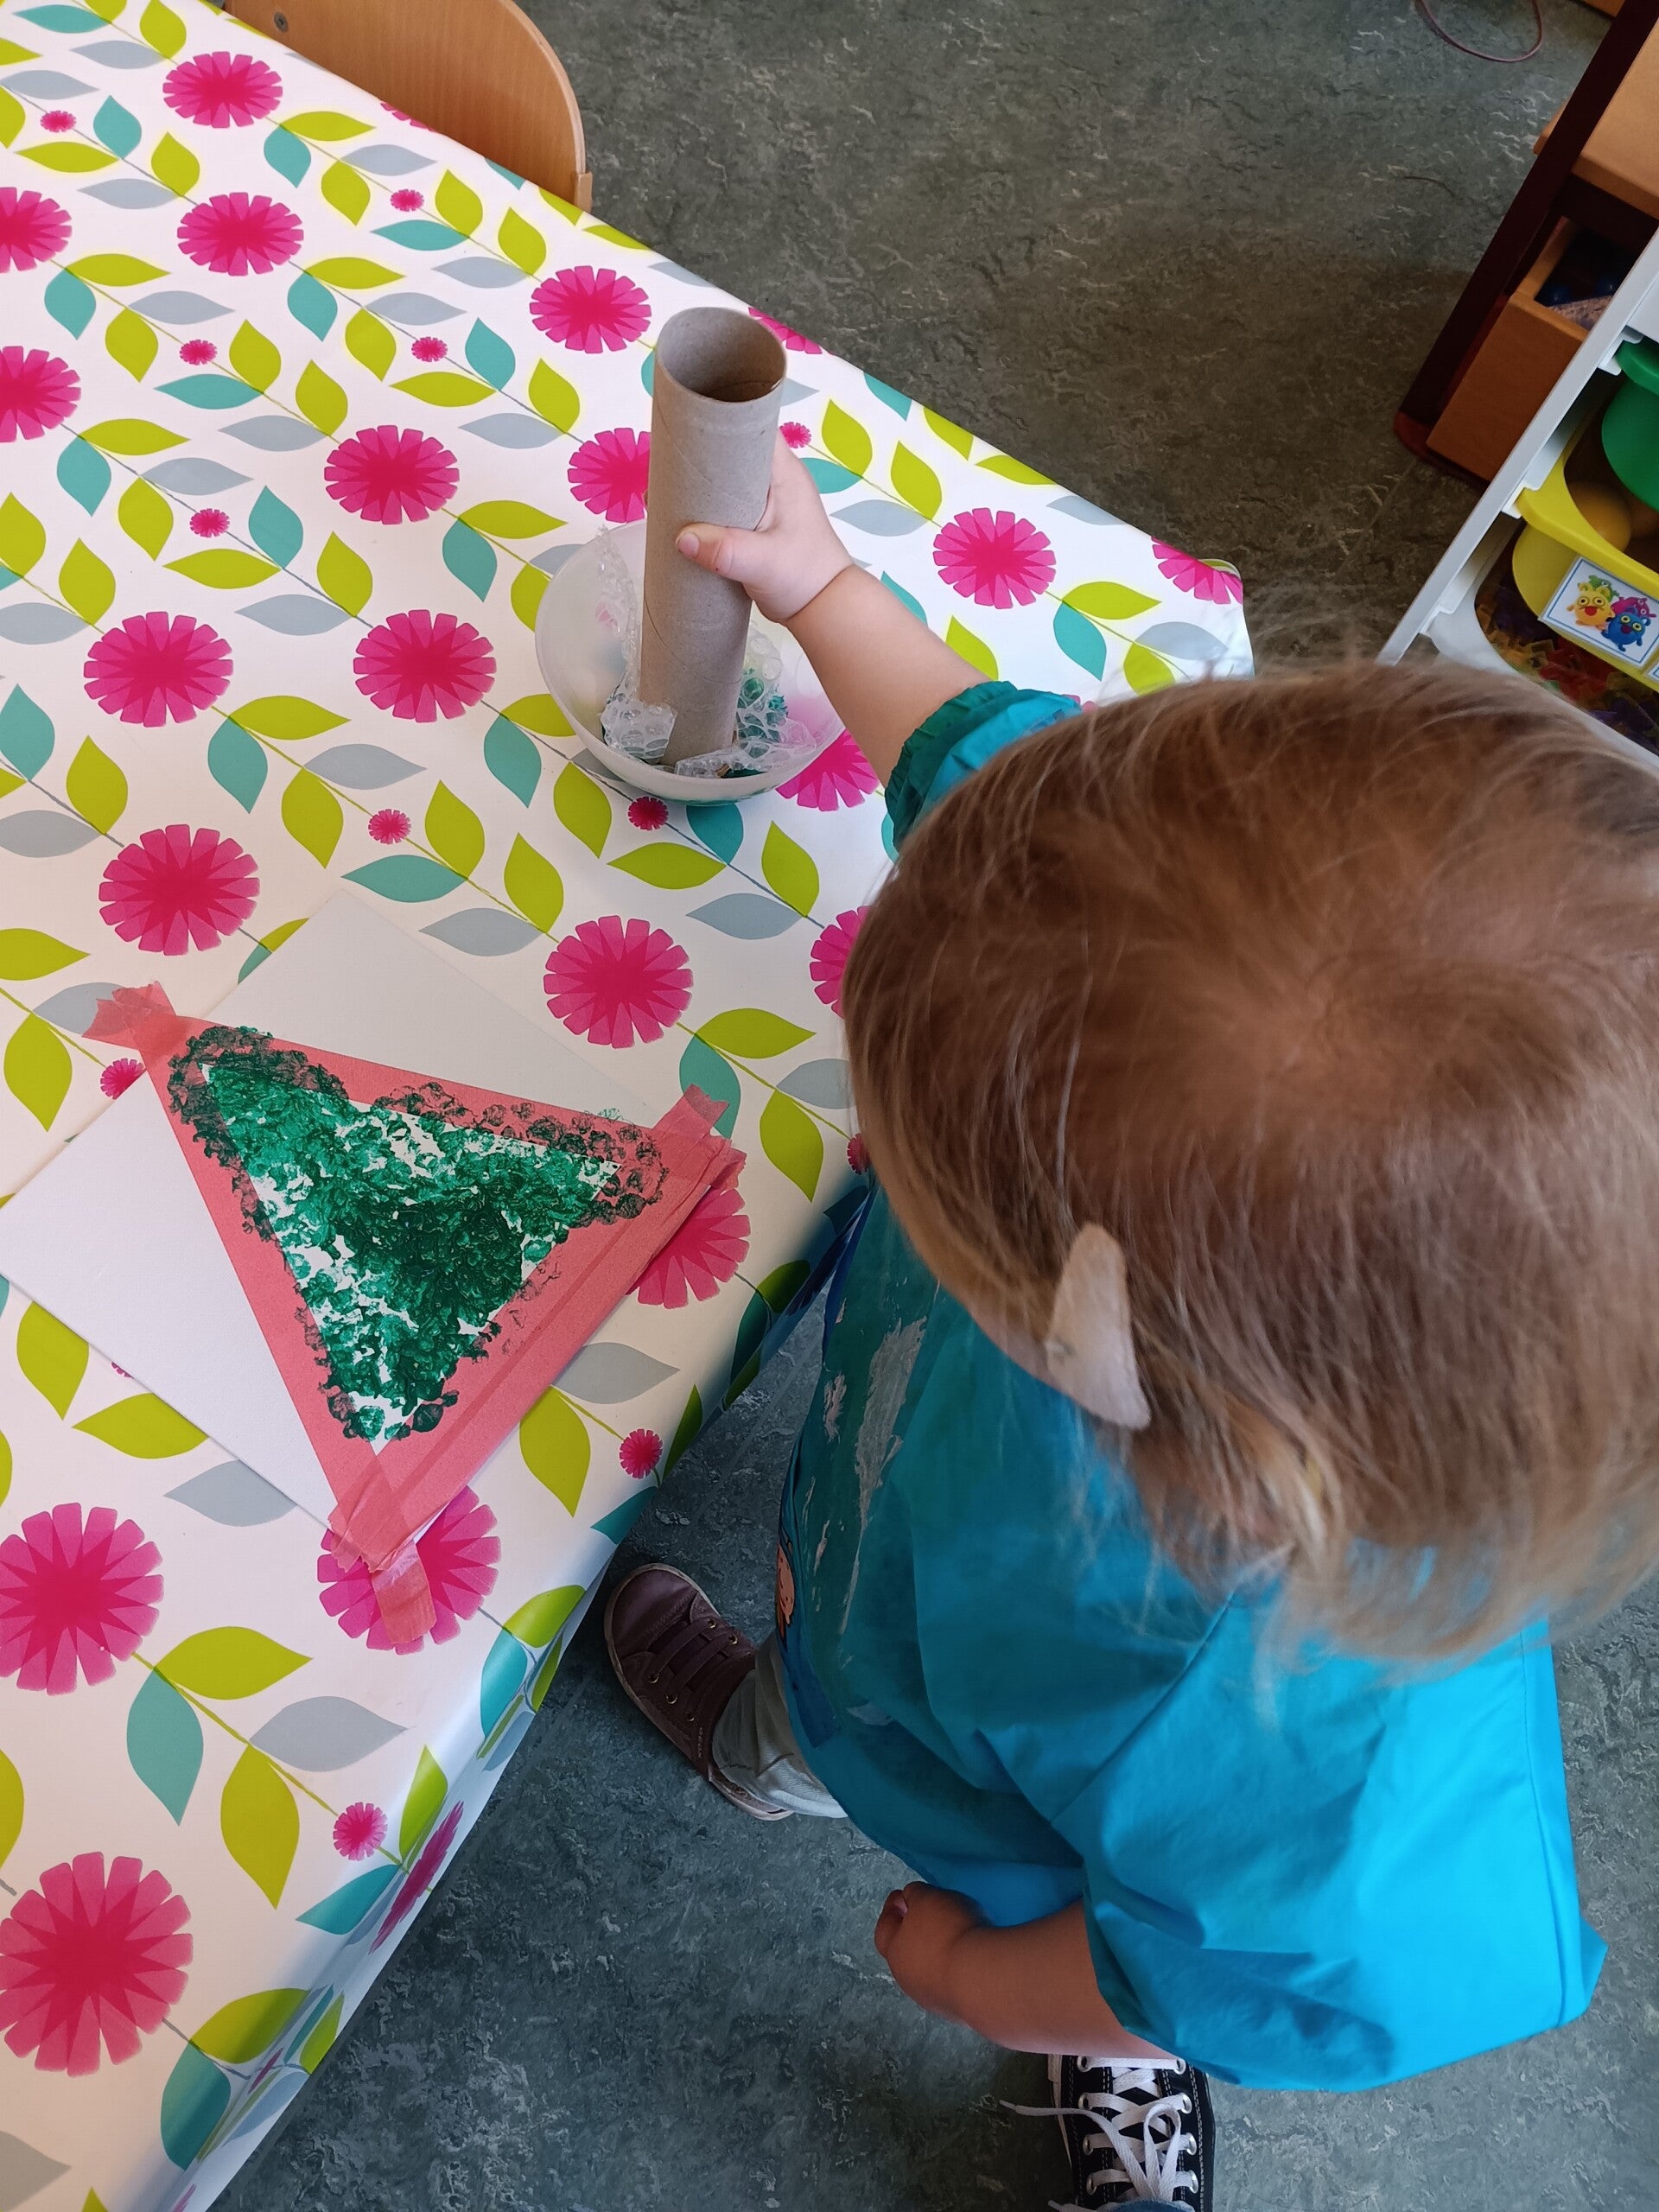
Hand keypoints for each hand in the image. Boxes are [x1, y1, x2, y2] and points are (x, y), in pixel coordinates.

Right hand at [675, 437, 852, 623]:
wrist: (822, 608)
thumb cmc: (806, 577)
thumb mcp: (765, 563)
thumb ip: (727, 551)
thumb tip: (683, 539)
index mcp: (782, 470)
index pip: (751, 422)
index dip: (720, 416)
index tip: (686, 422)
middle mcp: (773, 478)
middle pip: (731, 449)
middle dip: (699, 454)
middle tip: (666, 460)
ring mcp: (764, 500)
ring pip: (725, 478)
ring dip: (699, 483)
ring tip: (667, 487)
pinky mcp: (754, 522)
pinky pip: (724, 503)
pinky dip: (705, 506)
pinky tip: (682, 514)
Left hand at [873, 1882, 983, 2023]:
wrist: (982, 1979)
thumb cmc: (948, 1932)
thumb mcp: (927, 1898)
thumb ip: (916, 1895)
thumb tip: (912, 1899)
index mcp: (894, 1950)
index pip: (885, 1927)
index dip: (892, 1908)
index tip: (902, 1895)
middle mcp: (908, 1979)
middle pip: (907, 1951)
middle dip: (916, 1932)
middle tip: (931, 1916)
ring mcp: (933, 1997)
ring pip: (930, 1969)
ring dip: (938, 1953)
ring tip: (957, 1935)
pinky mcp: (958, 2008)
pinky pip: (953, 1980)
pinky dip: (958, 1966)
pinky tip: (972, 1956)